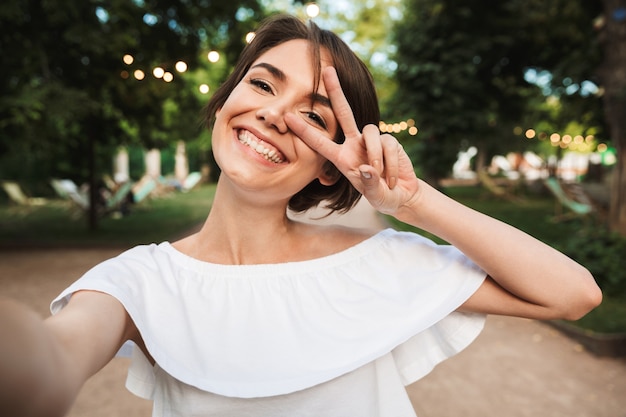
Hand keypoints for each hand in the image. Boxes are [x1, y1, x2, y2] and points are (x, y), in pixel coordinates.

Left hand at [285, 66, 419, 214]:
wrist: (402, 196)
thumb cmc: (382, 197)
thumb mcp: (374, 197)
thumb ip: (369, 185)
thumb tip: (366, 168)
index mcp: (341, 158)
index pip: (319, 142)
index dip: (304, 130)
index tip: (287, 117)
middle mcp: (354, 144)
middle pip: (343, 112)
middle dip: (336, 91)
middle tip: (327, 70)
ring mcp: (372, 141)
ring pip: (372, 132)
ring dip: (376, 157)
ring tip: (382, 178)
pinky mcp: (389, 141)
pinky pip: (387, 145)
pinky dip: (391, 164)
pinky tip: (392, 178)